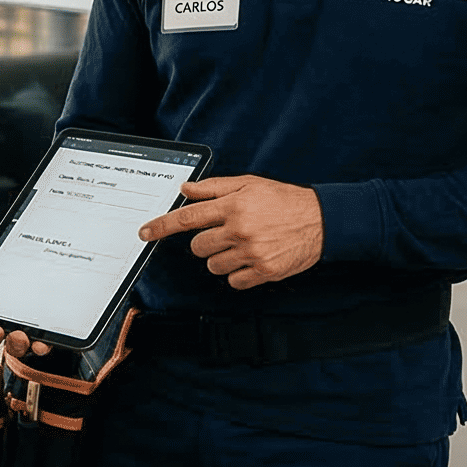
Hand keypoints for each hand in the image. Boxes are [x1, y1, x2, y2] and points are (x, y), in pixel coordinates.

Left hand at [140, 176, 323, 289]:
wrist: (323, 221)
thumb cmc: (284, 201)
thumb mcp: (250, 185)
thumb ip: (214, 188)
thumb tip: (185, 189)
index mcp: (234, 206)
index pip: (187, 217)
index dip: (161, 226)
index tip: (144, 233)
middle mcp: (240, 230)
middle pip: (197, 247)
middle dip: (206, 242)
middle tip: (227, 234)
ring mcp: (252, 253)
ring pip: (213, 266)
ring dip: (222, 258)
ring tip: (245, 245)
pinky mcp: (264, 272)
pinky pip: (233, 281)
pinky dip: (239, 274)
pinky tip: (253, 259)